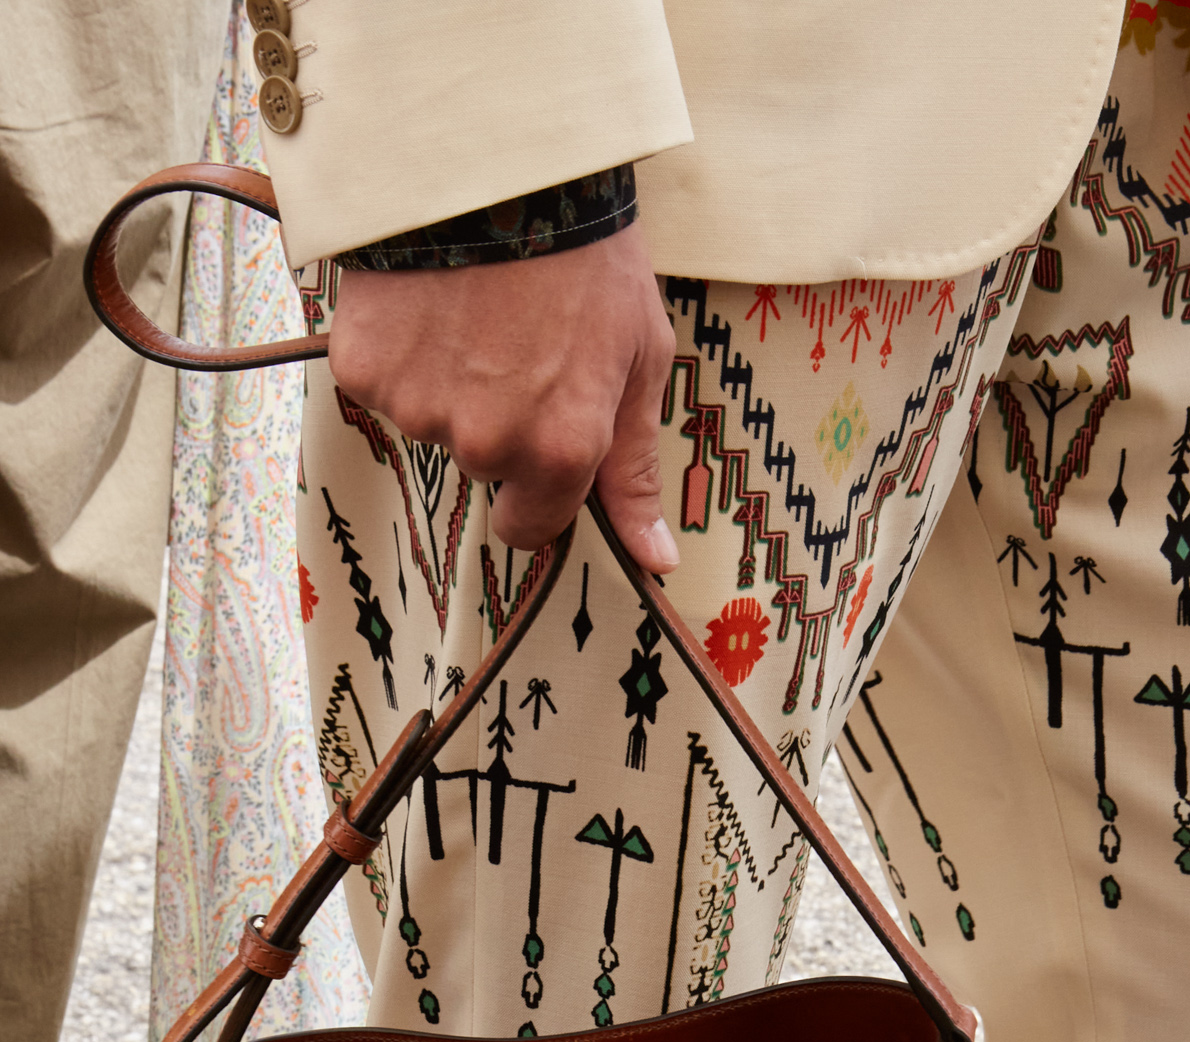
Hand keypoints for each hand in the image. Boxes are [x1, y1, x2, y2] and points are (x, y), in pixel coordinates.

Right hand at [327, 225, 678, 557]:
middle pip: (481, 466)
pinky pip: (382, 385)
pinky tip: (426, 303)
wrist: (498, 163)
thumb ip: (634, 468)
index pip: (530, 528)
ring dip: (446, 382)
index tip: (537, 442)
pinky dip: (398, 352)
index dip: (536, 490)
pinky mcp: (365, 370)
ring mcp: (419, 409)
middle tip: (511, 341)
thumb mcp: (638, 358)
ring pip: (430, 423)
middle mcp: (486, 444)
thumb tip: (655, 560)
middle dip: (494, 420)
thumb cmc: (586, 257)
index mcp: (559, 452)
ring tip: (471, 311)